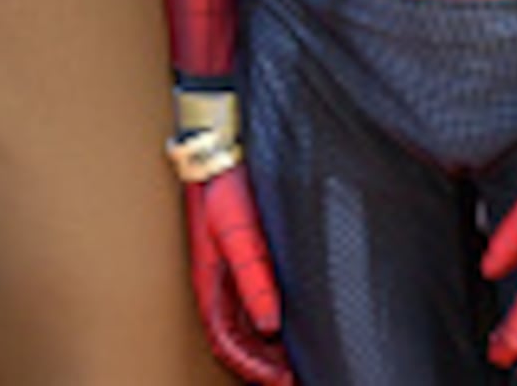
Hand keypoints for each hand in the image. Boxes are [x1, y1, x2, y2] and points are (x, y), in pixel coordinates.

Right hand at [181, 167, 291, 382]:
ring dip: (275, 353)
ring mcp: (240, 279)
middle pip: (242, 344)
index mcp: (212, 287)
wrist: (227, 153)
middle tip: (298, 381)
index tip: (281, 381)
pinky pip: (265, 308)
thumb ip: (253, 279)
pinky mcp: (257, 266)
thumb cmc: (225, 190)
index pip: (227, 344)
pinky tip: (301, 332)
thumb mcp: (239, 236)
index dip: (252, 368)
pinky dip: (282, 328)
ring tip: (305, 365)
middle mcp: (225, 289)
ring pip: (254, 330)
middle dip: (267, 369)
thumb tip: (269, 326)